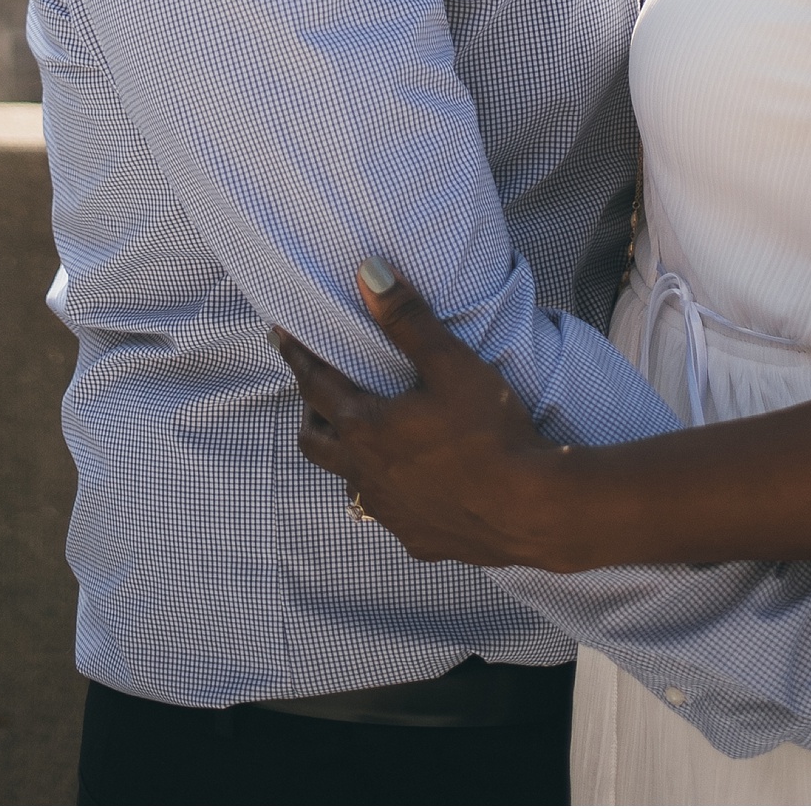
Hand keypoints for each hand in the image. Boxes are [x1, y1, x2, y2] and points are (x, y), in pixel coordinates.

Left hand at [271, 262, 570, 566]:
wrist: (530, 510)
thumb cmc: (489, 430)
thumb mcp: (449, 362)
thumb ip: (406, 318)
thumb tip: (366, 272)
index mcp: (365, 429)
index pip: (315, 384)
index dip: (297, 356)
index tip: (280, 336)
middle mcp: (366, 476)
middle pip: (314, 441)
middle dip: (310, 410)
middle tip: (315, 389)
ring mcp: (391, 513)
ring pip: (349, 482)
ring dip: (346, 455)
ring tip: (361, 436)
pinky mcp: (420, 539)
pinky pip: (388, 512)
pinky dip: (387, 489)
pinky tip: (411, 482)